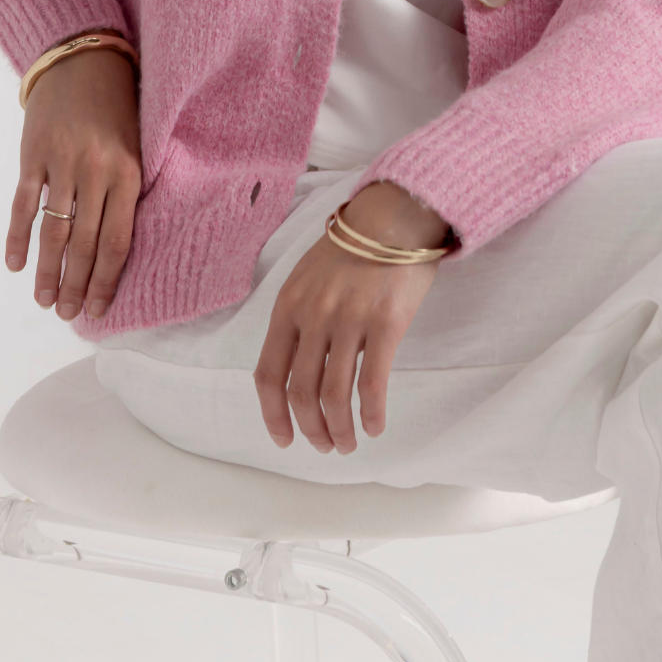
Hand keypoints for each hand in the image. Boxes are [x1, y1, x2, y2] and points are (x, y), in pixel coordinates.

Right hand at [5, 46, 141, 321]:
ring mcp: (63, 163)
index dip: (106, 281)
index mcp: (129, 173)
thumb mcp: (137, 145)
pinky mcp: (34, 154)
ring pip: (54, 231)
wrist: (84, 57)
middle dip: (76, 285)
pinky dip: (17, 236)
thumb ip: (126, 191)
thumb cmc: (117, 105)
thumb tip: (113, 249)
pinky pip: (24, 204)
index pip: (117, 242)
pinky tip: (15, 263)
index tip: (99, 309)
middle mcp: (97, 171)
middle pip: (85, 244)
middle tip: (67, 314)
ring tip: (44, 300)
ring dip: (47, 271)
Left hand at [253, 181, 451, 453]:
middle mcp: (312, 315)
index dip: (272, 415)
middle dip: (310, 429)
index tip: (283, 439)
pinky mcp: (385, 322)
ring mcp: (348, 318)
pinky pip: (372, 382)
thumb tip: (295, 367)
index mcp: (287, 305)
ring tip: (348, 443)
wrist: (394, 214)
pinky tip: (375, 427)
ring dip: (340, 429)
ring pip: (334, 394)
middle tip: (324, 446)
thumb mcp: (308, 277)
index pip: (267, 374)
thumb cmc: (353, 248)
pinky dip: (370, 413)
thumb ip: (298, 318)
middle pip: (300, 392)